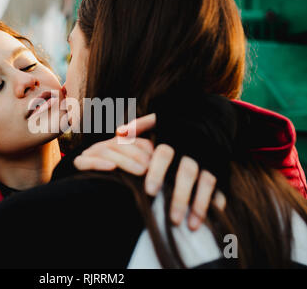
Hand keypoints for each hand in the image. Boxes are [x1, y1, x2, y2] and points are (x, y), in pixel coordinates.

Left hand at [74, 113, 225, 230]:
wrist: (212, 114)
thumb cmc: (177, 122)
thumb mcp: (160, 119)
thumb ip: (139, 126)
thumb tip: (118, 133)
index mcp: (174, 136)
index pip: (164, 154)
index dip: (157, 172)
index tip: (149, 191)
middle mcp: (193, 148)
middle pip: (187, 173)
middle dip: (180, 196)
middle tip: (172, 219)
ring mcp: (210, 158)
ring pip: (207, 182)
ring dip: (200, 205)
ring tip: (190, 226)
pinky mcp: (222, 166)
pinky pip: (221, 186)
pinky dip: (217, 201)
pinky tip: (210, 219)